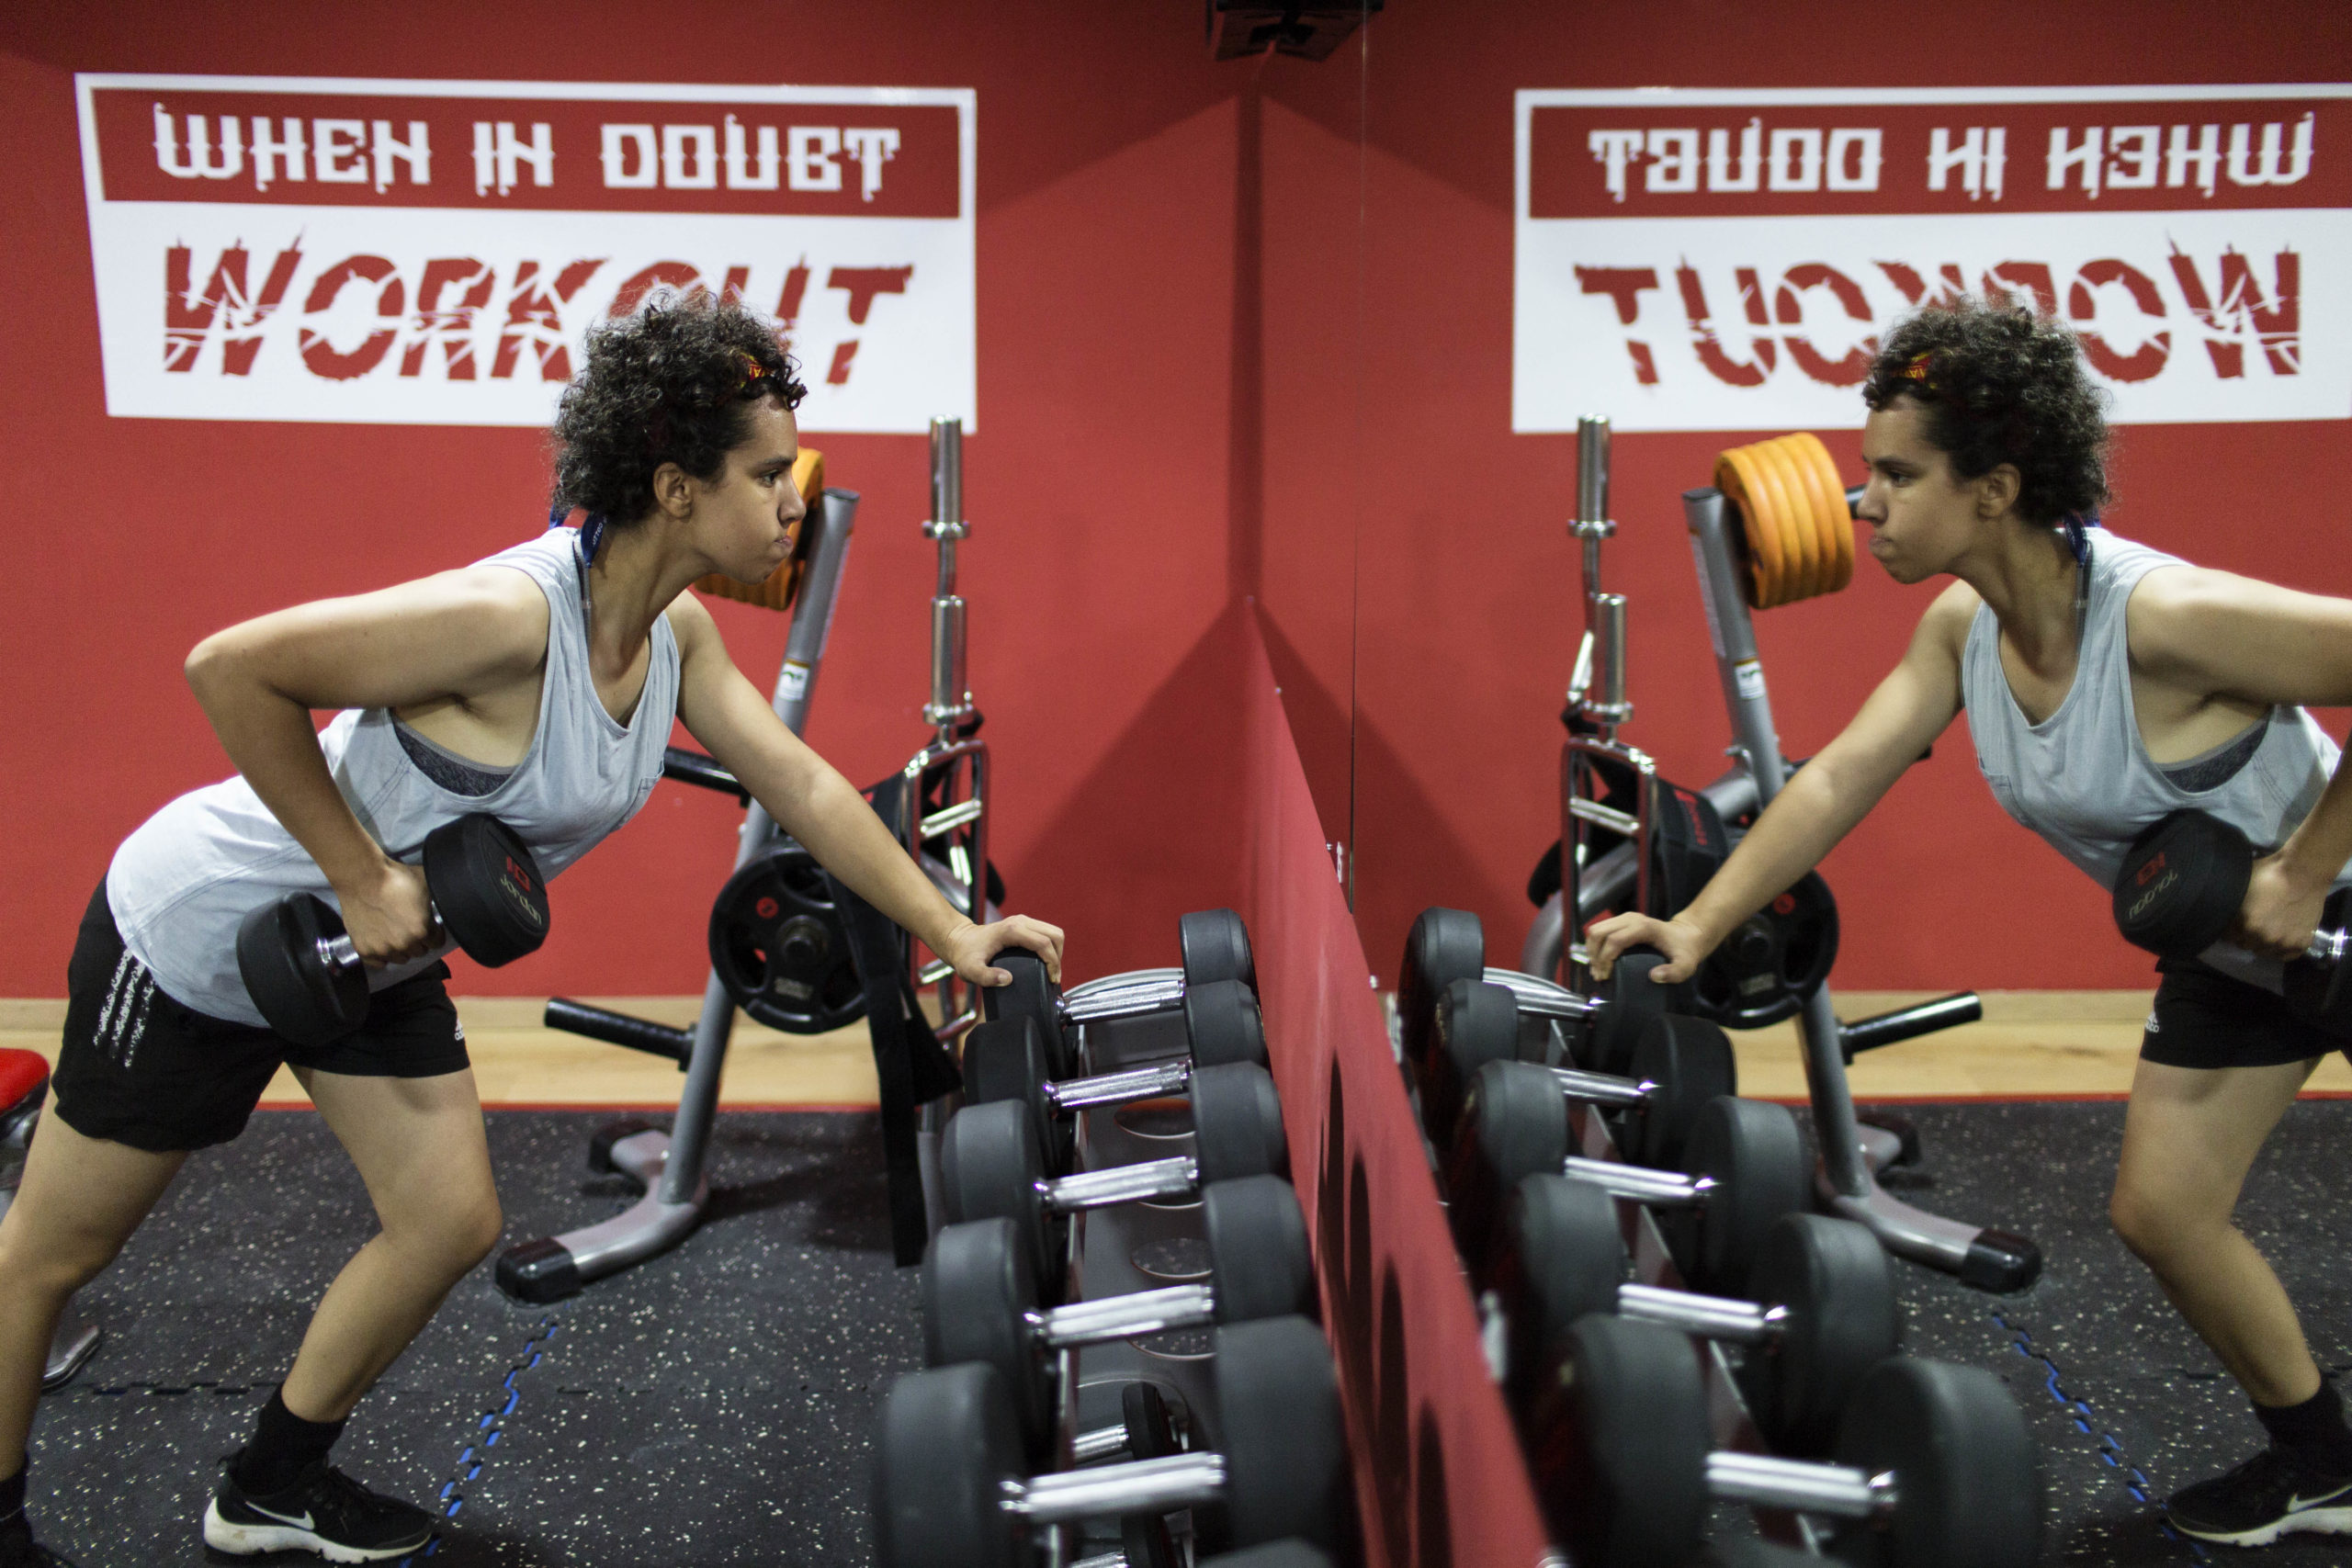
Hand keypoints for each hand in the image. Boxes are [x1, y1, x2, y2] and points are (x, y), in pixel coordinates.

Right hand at [333, 858, 439, 967]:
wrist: (362, 877)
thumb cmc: (395, 878)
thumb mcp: (427, 884)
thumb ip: (439, 899)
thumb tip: (447, 899)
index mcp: (421, 931)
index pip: (436, 943)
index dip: (434, 933)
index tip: (428, 926)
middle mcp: (403, 944)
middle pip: (418, 951)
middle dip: (417, 941)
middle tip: (409, 926)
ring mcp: (382, 949)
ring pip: (399, 958)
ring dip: (400, 949)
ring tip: (394, 932)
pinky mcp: (364, 949)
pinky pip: (377, 962)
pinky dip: (380, 955)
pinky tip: (381, 942)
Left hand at [939, 914, 1066, 988]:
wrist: (959, 940)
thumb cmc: (964, 955)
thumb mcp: (971, 970)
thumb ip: (987, 977)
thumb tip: (1008, 979)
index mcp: (1012, 931)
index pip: (1044, 943)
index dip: (1053, 962)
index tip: (1052, 979)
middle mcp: (1020, 922)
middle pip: (1054, 935)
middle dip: (1058, 957)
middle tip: (1053, 977)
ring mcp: (1023, 921)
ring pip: (1053, 932)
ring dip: (1057, 952)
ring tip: (1052, 971)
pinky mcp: (1024, 924)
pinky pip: (1047, 933)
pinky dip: (1052, 947)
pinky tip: (1046, 961)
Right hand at [1584, 911, 1713, 983]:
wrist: (1687, 935)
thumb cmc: (1685, 951)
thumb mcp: (1685, 966)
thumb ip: (1673, 973)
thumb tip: (1653, 976)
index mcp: (1643, 927)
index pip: (1614, 940)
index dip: (1605, 959)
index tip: (1606, 976)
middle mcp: (1630, 919)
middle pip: (1598, 933)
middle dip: (1594, 956)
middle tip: (1599, 975)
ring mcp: (1624, 918)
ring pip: (1595, 930)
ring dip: (1591, 951)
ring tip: (1597, 970)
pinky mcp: (1621, 921)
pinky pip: (1599, 931)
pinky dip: (1595, 946)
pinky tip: (1599, 961)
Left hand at [2232, 852, 2329, 961]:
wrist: (2303, 872)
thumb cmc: (2268, 874)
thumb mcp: (2240, 888)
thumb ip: (2231, 907)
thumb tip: (2222, 914)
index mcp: (2246, 925)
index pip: (2228, 937)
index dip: (2230, 928)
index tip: (2234, 923)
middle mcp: (2264, 938)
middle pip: (2246, 945)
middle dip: (2246, 935)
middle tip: (2253, 924)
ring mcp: (2284, 943)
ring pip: (2265, 951)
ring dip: (2263, 943)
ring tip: (2268, 930)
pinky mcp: (2302, 943)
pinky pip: (2287, 955)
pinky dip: (2282, 949)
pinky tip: (2281, 938)